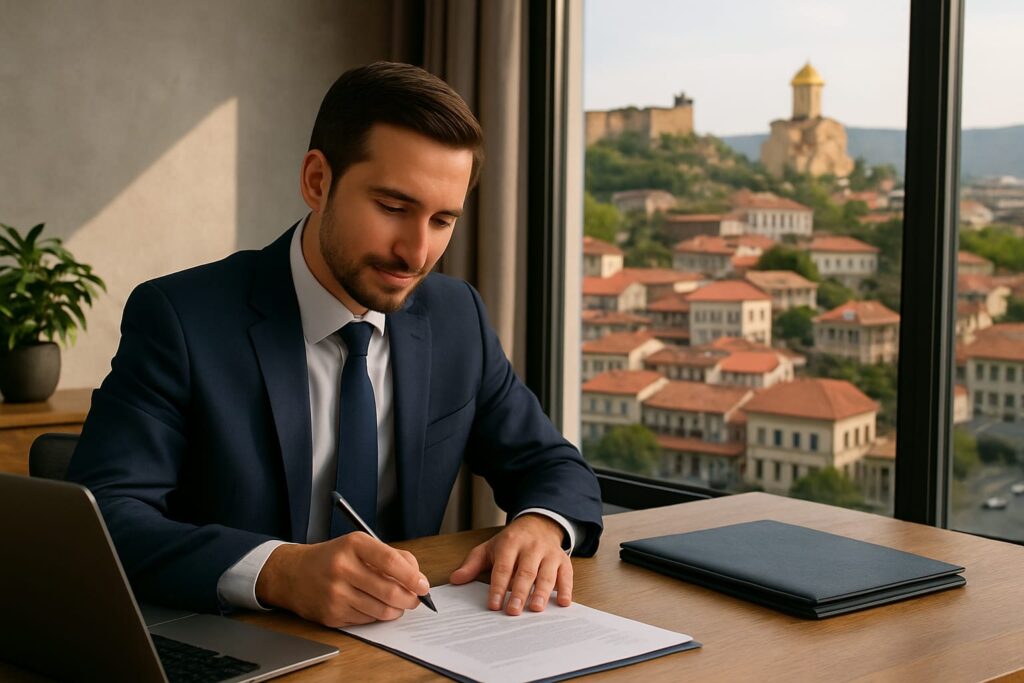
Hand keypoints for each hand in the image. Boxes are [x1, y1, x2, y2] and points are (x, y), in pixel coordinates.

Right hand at [255, 532, 429, 627]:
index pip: (391, 562)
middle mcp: (343, 568)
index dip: (412, 577)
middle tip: (414, 599)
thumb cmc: (334, 557)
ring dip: (395, 610)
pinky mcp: (331, 614)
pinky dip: (376, 616)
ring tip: (395, 604)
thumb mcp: (360, 545)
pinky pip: (366, 620)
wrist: (294, 573)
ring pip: (381, 611)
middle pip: (389, 591)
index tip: (423, 586)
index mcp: (354, 545)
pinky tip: (372, 606)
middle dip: (409, 599)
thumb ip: (391, 557)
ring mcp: (335, 593)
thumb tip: (417, 578)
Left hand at [449, 513, 571, 615]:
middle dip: (519, 592)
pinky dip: (566, 589)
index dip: (498, 586)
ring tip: (536, 608)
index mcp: (510, 543)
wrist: (538, 524)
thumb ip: (473, 564)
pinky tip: (563, 602)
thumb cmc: (512, 541)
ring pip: (546, 574)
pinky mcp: (563, 560)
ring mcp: (549, 553)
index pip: (503, 567)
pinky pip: (566, 574)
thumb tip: (455, 579)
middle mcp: (531, 547)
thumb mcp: (490, 548)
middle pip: (525, 571)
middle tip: (513, 610)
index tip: (494, 604)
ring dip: (542, 592)